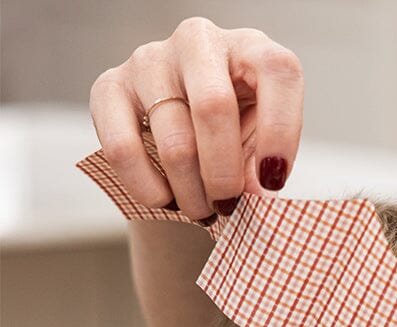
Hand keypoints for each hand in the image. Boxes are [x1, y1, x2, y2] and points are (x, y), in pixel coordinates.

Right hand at [89, 17, 303, 219]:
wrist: (184, 134)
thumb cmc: (234, 136)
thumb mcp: (261, 143)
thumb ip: (264, 163)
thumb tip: (253, 193)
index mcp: (250, 48)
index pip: (276, 70)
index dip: (280, 132)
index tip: (273, 182)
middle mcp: (199, 42)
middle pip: (214, 108)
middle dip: (224, 175)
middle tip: (227, 207)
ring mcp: (150, 59)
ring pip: (174, 143)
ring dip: (191, 194)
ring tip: (201, 209)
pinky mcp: (110, 86)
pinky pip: (123, 149)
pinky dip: (149, 189)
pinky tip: (164, 199)